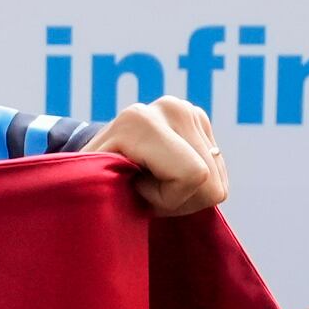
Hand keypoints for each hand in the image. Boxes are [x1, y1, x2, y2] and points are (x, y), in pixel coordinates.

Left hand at [97, 95, 230, 220]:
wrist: (94, 160)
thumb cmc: (90, 183)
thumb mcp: (91, 190)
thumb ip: (106, 189)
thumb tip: (123, 190)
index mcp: (140, 122)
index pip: (192, 175)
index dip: (166, 199)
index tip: (135, 190)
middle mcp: (171, 108)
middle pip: (210, 183)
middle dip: (179, 200)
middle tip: (146, 191)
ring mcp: (189, 111)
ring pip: (217, 181)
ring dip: (187, 194)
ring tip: (155, 182)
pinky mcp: (200, 119)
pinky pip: (218, 171)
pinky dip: (195, 184)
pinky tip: (168, 175)